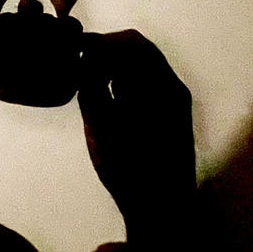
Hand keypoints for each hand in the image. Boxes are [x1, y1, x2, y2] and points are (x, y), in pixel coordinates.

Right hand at [77, 31, 194, 244]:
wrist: (162, 209)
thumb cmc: (128, 168)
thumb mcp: (100, 125)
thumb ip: (91, 87)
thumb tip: (84, 59)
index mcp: (159, 85)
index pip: (130, 43)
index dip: (100, 42)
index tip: (76, 51)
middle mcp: (173, 87)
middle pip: (140, 51)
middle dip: (109, 51)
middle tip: (81, 64)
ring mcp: (176, 102)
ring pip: (145, 67)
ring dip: (118, 65)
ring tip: (91, 80)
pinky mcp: (173, 116)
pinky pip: (149, 85)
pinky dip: (128, 81)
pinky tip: (110, 96)